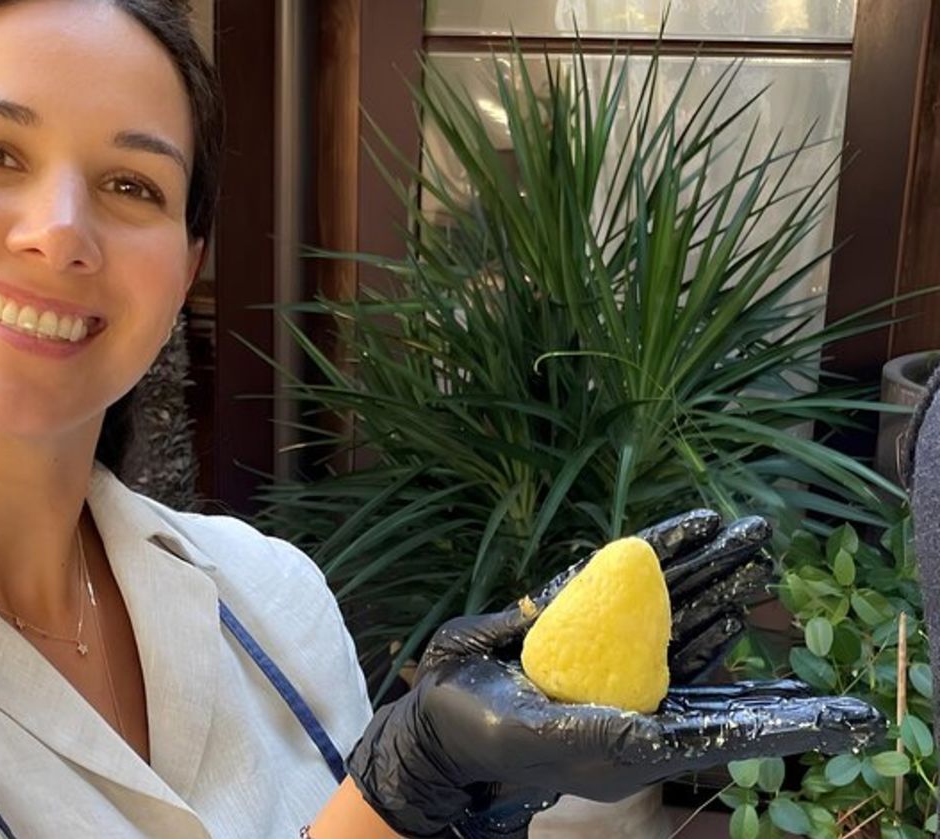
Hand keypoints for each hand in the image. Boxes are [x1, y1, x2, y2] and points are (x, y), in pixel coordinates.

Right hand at [346, 512, 886, 838]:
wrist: (439, 715)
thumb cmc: (483, 733)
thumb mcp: (535, 737)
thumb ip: (593, 733)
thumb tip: (651, 731)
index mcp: (636, 732)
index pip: (718, 717)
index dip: (773, 710)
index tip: (828, 699)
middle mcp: (633, 690)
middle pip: (698, 633)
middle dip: (733, 589)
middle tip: (769, 546)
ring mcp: (607, 654)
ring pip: (669, 602)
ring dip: (706, 565)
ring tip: (742, 530)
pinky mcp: (578, 621)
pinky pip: (624, 582)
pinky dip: (654, 555)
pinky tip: (685, 532)